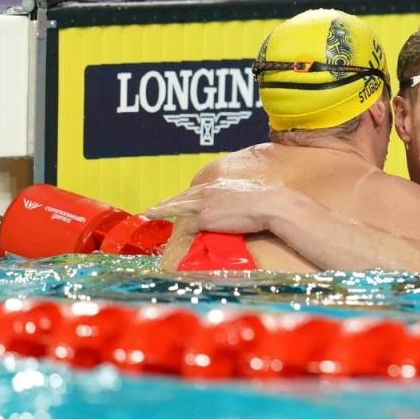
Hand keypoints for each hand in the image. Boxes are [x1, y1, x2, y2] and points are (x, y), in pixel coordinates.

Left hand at [145, 178, 280, 234]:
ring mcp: (206, 204)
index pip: (197, 190)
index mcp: (220, 184)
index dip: (185, 196)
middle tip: (153, 207)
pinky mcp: (206, 219)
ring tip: (150, 212)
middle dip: (167, 202)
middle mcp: (209, 192)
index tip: (179, 198)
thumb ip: (237, 199)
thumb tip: (238, 207)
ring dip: (163, 209)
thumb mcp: (249, 195)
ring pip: (179, 206)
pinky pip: (192, 226)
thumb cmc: (267, 201)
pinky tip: (176, 234)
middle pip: (183, 196)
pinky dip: (186, 230)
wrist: (269, 205)